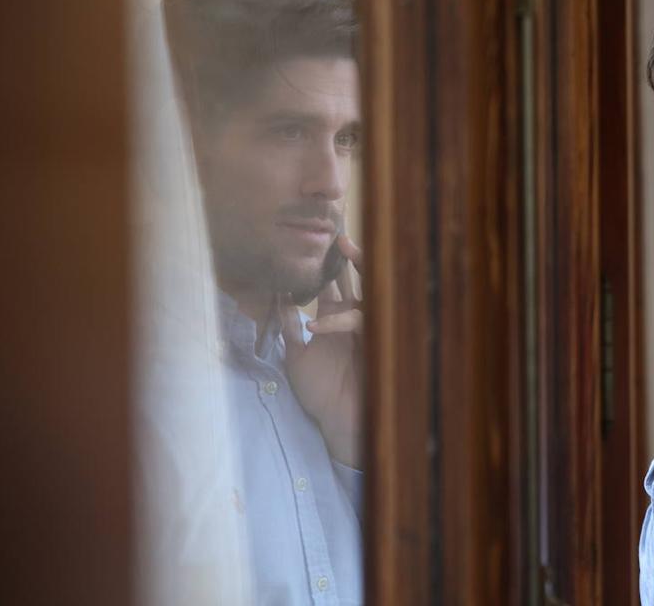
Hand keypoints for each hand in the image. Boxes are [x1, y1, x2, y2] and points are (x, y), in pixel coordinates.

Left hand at [283, 234, 363, 468]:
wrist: (340, 421)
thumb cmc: (323, 392)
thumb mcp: (297, 357)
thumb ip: (289, 329)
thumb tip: (278, 302)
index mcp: (339, 317)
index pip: (337, 282)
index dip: (330, 262)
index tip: (320, 240)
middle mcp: (356, 317)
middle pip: (358, 278)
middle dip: (352, 254)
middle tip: (340, 233)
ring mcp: (369, 328)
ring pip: (369, 289)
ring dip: (358, 268)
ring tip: (343, 250)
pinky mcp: (375, 342)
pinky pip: (358, 321)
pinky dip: (337, 320)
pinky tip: (316, 325)